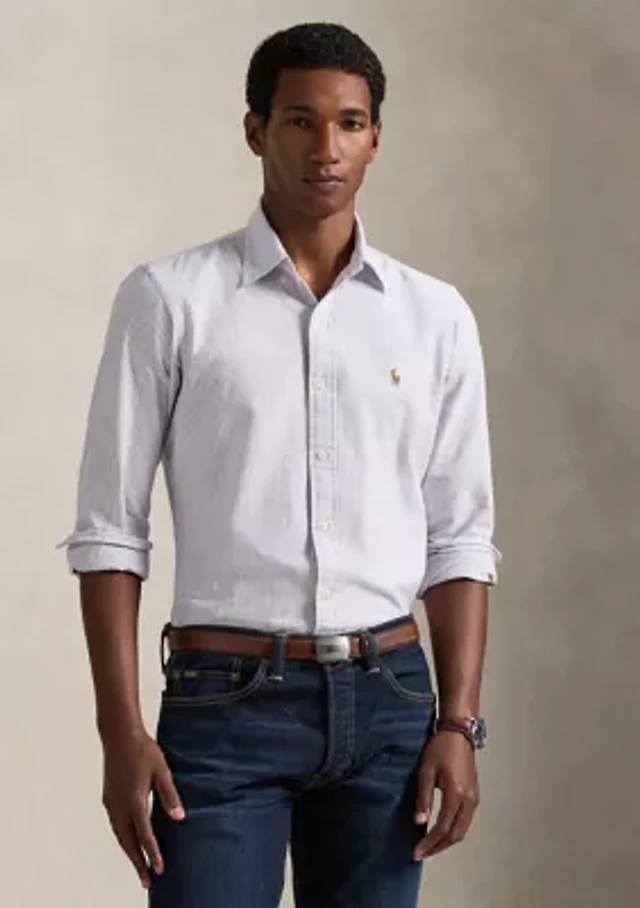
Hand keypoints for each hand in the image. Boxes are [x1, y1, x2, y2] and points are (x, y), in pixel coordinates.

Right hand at [101, 729, 184, 888]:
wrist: (119, 735)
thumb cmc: (143, 750)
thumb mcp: (162, 771)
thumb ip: (170, 795)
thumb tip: (179, 817)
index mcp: (134, 800)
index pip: (144, 834)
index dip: (153, 853)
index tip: (160, 869)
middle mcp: (119, 806)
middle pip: (128, 842)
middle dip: (138, 862)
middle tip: (147, 881)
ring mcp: (111, 803)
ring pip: (120, 836)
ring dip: (130, 852)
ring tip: (140, 866)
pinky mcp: (108, 798)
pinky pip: (116, 826)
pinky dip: (123, 839)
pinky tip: (129, 841)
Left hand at [413, 730, 478, 860]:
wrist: (458, 733)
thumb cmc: (440, 749)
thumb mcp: (426, 771)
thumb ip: (423, 798)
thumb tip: (419, 822)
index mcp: (456, 794)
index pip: (442, 827)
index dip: (429, 843)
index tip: (416, 852)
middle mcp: (469, 800)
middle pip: (455, 835)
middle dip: (438, 847)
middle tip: (422, 854)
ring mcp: (474, 799)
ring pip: (462, 830)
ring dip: (446, 841)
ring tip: (430, 846)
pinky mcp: (474, 795)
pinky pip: (465, 821)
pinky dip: (453, 831)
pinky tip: (441, 831)